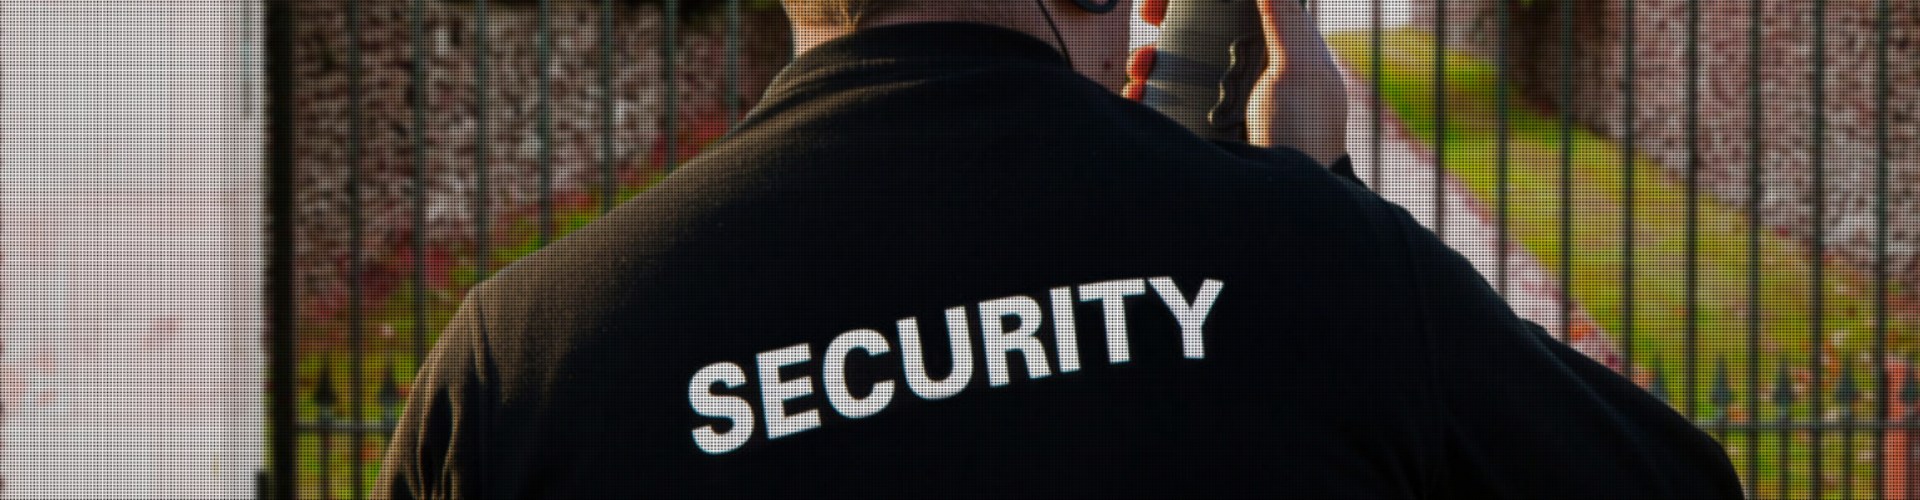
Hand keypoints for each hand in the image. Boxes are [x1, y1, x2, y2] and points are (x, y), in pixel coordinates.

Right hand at [1126, 0, 1348, 165]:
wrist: (1283, 198)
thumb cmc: (1306, 131)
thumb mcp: (1299, 68)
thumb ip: (1284, 18)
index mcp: (1272, 51)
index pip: (1232, 10)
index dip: (1201, 0)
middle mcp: (1242, 73)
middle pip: (1196, 34)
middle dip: (1169, 22)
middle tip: (1150, 16)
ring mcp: (1215, 103)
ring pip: (1172, 67)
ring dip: (1150, 57)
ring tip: (1142, 63)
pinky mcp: (1194, 129)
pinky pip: (1159, 104)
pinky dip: (1141, 94)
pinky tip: (1137, 92)